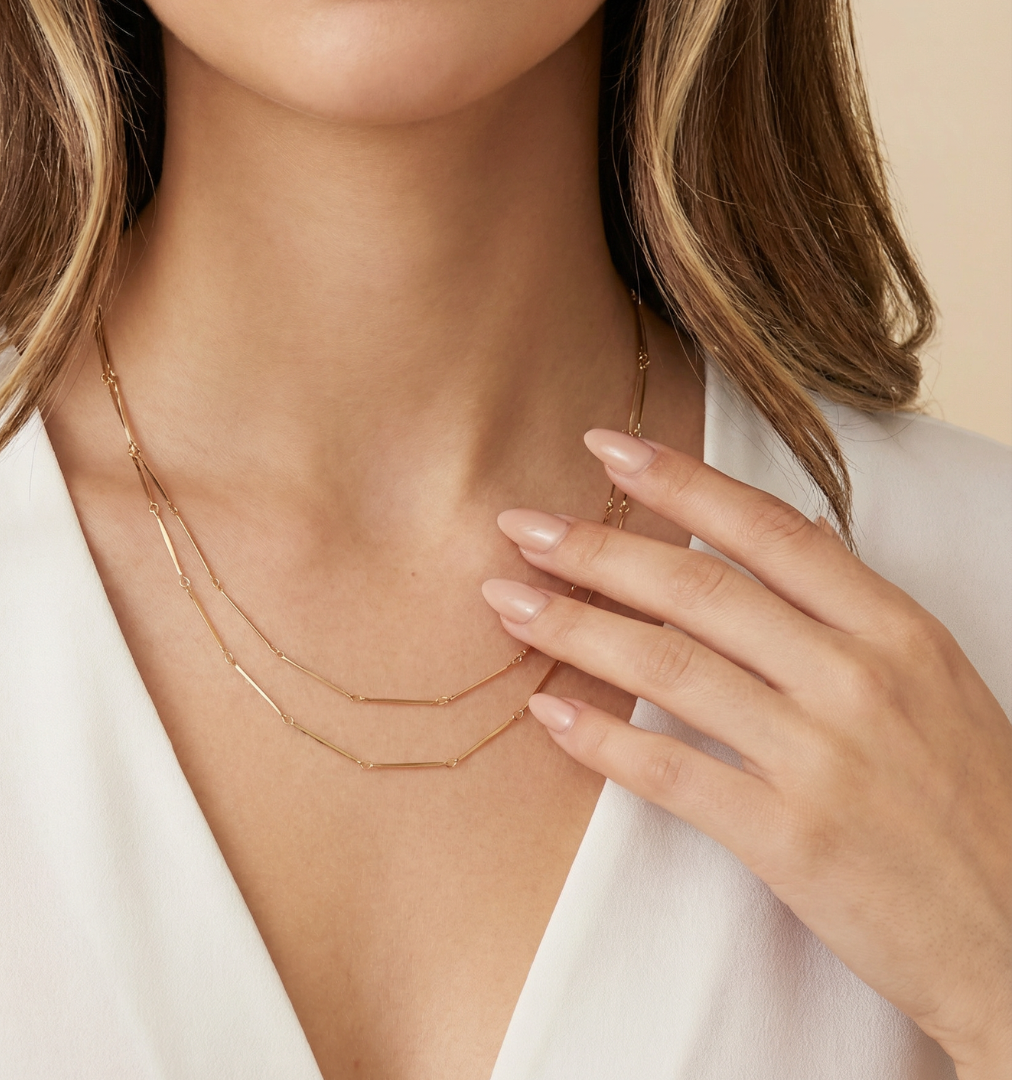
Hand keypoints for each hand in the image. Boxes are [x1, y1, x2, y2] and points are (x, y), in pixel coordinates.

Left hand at [481, 429, 1011, 1078]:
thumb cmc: (975, 805)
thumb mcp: (935, 682)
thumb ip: (854, 609)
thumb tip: (792, 530)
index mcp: (895, 629)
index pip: (768, 530)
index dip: (680, 482)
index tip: (607, 448)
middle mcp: (858, 678)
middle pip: (700, 589)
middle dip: (598, 549)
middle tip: (522, 526)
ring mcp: (824, 757)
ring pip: (670, 667)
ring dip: (574, 629)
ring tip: (507, 601)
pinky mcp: (793, 838)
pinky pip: (674, 773)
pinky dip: (603, 741)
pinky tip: (548, 716)